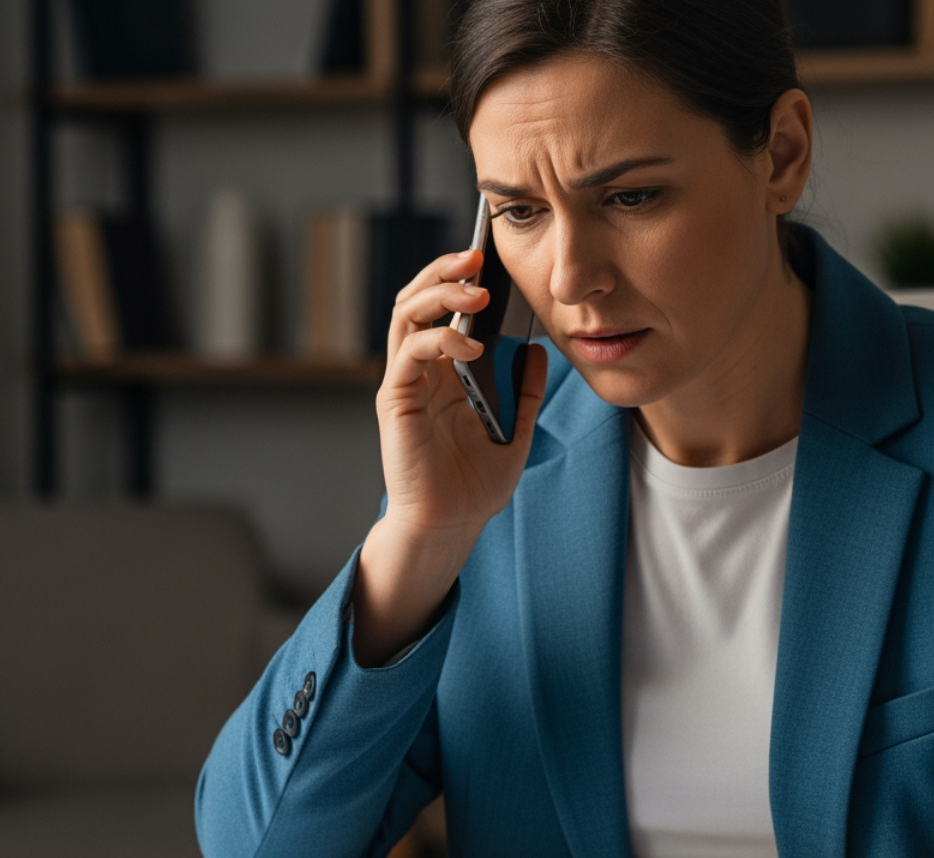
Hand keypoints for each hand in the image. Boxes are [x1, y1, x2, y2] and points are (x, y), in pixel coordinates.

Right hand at [377, 248, 547, 539]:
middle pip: (418, 299)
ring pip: (407, 314)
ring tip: (475, 292)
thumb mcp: (516, 431)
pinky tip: (471, 347)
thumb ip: (524, 391)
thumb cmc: (474, 485)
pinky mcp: (396, 399)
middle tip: (476, 256)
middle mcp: (421, 371)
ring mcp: (405, 382)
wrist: (451, 524)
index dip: (460, 279)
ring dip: (439, 294)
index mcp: (446, 372)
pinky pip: (410, 353)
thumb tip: (537, 351)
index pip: (443, 309)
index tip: (490, 262)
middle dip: (444, 271)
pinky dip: (440, 340)